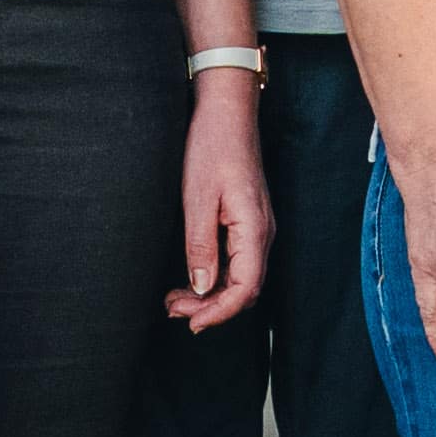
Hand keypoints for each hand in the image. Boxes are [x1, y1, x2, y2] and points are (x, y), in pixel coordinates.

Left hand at [170, 66, 272, 331]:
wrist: (227, 113)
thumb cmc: (212, 148)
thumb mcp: (198, 198)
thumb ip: (201, 246)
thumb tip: (203, 288)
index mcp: (254, 229)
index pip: (245, 288)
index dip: (219, 312)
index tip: (191, 323)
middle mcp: (262, 233)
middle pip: (244, 289)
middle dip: (210, 307)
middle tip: (173, 310)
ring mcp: (257, 228)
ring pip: (240, 278)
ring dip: (211, 295)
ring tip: (175, 300)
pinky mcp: (247, 223)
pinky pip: (237, 262)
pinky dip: (215, 277)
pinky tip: (191, 280)